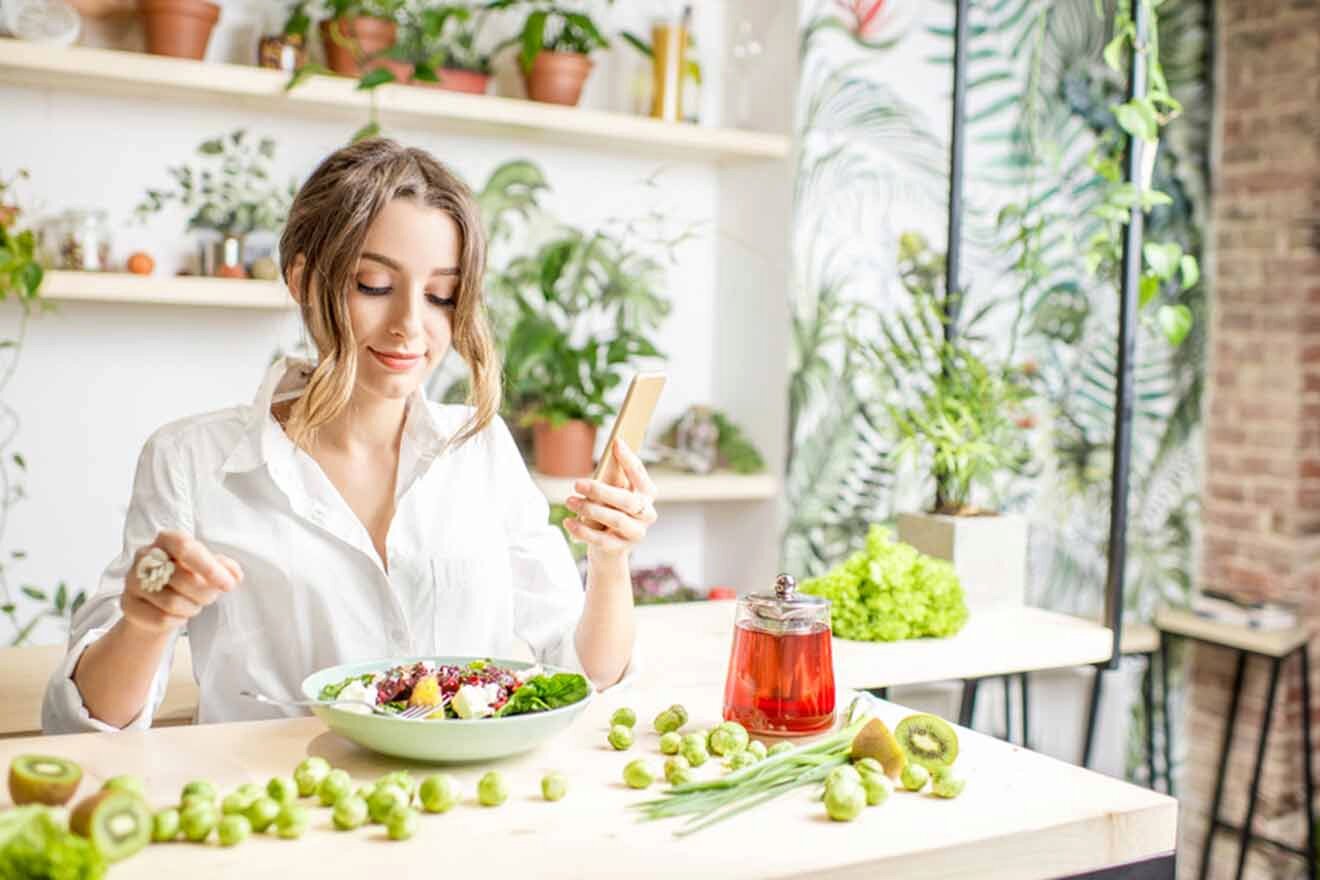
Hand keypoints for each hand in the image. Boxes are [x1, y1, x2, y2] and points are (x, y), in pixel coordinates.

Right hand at [121, 530, 242, 634]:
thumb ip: (223, 567)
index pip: (186, 547)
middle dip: (206, 593)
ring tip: (193, 604)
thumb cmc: (186, 578)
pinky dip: (178, 620)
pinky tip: (179, 615)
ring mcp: (132, 581)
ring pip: (173, 602)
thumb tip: (235, 575)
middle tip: (211, 596)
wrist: (157, 603)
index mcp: (166, 540)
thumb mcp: (207, 567)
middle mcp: (145, 557)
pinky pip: (162, 619)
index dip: (209, 567)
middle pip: (184, 579)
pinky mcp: (128, 605)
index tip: (229, 584)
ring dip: (193, 608)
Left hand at [562, 437, 658, 560]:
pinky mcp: (621, 548)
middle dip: (601, 491)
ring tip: (570, 501)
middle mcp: (647, 513)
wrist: (608, 549)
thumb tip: (612, 448)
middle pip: (627, 500)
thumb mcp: (612, 492)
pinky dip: (582, 530)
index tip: (616, 443)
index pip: (639, 474)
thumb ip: (613, 476)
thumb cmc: (610, 511)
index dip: (629, 459)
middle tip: (576, 484)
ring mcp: (636, 533)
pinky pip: (601, 540)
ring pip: (615, 519)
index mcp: (647, 494)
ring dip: (589, 509)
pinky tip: (568, 522)